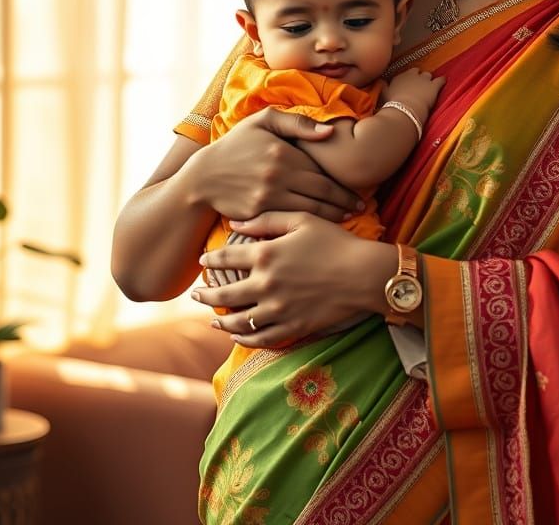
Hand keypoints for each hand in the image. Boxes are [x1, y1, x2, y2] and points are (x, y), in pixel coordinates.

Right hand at [185, 108, 362, 223]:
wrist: (203, 176)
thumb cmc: (237, 145)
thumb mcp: (263, 122)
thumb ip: (297, 123)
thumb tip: (330, 132)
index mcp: (283, 152)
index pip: (323, 172)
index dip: (343, 186)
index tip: (360, 193)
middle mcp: (278, 175)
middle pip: (322, 193)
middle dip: (344, 203)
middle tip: (361, 209)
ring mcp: (268, 197)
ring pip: (310, 210)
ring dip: (332, 217)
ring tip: (348, 219)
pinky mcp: (257, 214)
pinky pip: (290, 221)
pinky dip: (308, 225)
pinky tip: (321, 227)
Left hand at [192, 212, 395, 346]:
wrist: (363, 273)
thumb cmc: (334, 241)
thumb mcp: (301, 220)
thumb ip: (266, 219)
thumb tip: (236, 222)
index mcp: (266, 255)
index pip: (226, 258)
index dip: (211, 260)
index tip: (202, 261)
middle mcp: (266, 284)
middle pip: (225, 293)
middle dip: (206, 295)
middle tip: (195, 295)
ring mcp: (278, 309)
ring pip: (239, 320)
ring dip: (221, 320)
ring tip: (212, 319)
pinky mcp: (293, 326)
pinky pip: (261, 338)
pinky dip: (245, 339)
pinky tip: (238, 336)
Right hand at [384, 68, 444, 119]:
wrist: (405, 110)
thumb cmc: (393, 105)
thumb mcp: (384, 94)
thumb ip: (384, 86)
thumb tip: (382, 82)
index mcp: (399, 77)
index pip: (406, 73)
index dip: (409, 78)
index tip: (409, 83)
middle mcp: (411, 75)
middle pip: (417, 72)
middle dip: (419, 76)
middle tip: (419, 84)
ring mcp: (423, 80)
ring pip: (428, 75)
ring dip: (428, 80)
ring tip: (429, 85)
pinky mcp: (434, 86)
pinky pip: (440, 80)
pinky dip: (442, 80)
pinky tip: (444, 81)